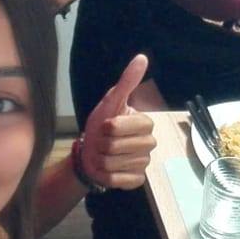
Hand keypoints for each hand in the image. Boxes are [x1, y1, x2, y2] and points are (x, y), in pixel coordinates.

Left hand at [81, 54, 157, 189]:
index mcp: (145, 123)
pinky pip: (120, 179)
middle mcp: (150, 143)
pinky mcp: (137, 180)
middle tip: (103, 142)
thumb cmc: (100, 126)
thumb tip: (142, 57)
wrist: (89, 153)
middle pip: (120, 145)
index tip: (106, 125)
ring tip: (103, 155)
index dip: (112, 126)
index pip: (130, 125)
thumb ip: (127, 81)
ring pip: (117, 163)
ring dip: (102, 159)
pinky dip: (107, 175)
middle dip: (104, 144)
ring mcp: (145, 163)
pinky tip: (107, 169)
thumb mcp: (110, 101)